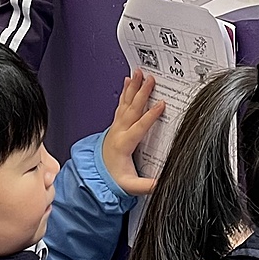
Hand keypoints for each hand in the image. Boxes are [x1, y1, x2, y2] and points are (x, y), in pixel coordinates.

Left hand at [100, 71, 165, 195]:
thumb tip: (162, 185)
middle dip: (142, 93)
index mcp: (124, 144)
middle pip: (132, 109)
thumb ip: (146, 186)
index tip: (161, 104)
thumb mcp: (130, 186)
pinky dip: (126, 91)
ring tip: (138, 73)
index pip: (139, 127)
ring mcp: (116, 126)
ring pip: (126, 103)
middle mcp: (118, 132)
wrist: (96, 176)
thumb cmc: (113, 179)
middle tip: (151, 80)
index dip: (151, 115)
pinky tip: (128, 81)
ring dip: (133, 87)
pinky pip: (121, 104)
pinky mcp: (116, 124)